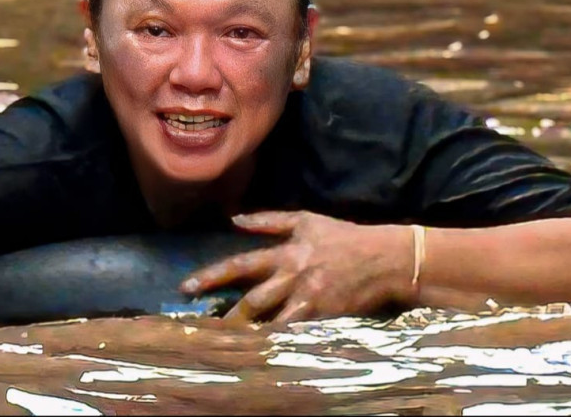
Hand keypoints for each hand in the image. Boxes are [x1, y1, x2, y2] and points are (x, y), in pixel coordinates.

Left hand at [180, 211, 413, 323]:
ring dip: (249, 332)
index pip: (241, 263)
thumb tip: (234, 219)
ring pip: (271, 320)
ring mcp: (308, 298)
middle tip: (202, 328)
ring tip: (226, 345)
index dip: (212, 275)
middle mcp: (292, 276)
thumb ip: (268, 221)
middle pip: (251, 300)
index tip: (187, 287)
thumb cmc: (344, 237)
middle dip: (226, 315)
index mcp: (285, 252)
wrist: (384, 259)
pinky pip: (296, 331)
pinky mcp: (324, 315)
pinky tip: (263, 350)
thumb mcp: (306, 220)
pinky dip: (279, 339)